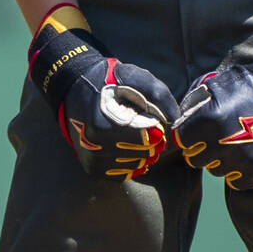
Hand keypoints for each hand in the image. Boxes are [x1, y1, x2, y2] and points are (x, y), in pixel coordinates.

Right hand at [28, 4, 179, 179]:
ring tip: (138, 136)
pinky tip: (130, 148)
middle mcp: (95, 145)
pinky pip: (122, 174)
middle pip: (141, 153)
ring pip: (134, 165)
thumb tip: (175, 121)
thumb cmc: (111, 82)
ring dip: (143, 153)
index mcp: (103, 122)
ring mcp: (92, 158)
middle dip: (152, 142)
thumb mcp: (136, 78)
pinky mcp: (92, 167)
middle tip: (149, 129)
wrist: (77, 89)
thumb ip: (158, 96)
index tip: (156, 123)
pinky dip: (132, 162)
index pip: (144, 137)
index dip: (156, 130)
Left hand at [172, 9, 252, 189]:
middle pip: (195, 160)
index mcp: (211, 118)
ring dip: (218, 160)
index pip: (182, 140)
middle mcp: (224, 142)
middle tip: (213, 137)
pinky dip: (236, 172)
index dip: (187, 135)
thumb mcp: (216, 84)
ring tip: (231, 143)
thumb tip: (176, 122)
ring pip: (214, 171)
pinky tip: (243, 155)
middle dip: (200, 149)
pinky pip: (234, 183)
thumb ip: (192, 101)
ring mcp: (242, 160)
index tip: (195, 131)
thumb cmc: (245, 89)